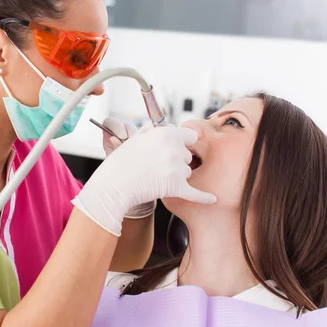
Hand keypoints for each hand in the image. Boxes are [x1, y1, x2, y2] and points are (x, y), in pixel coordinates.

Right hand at [74, 126, 216, 235]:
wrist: (113, 186)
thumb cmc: (121, 163)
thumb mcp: (135, 140)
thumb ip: (153, 132)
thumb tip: (166, 127)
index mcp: (165, 134)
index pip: (190, 136)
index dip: (184, 143)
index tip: (180, 148)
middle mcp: (173, 148)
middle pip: (188, 156)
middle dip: (178, 161)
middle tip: (159, 167)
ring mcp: (176, 168)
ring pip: (187, 172)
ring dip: (177, 176)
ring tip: (157, 179)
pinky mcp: (176, 187)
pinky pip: (196, 193)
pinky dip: (204, 197)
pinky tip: (213, 199)